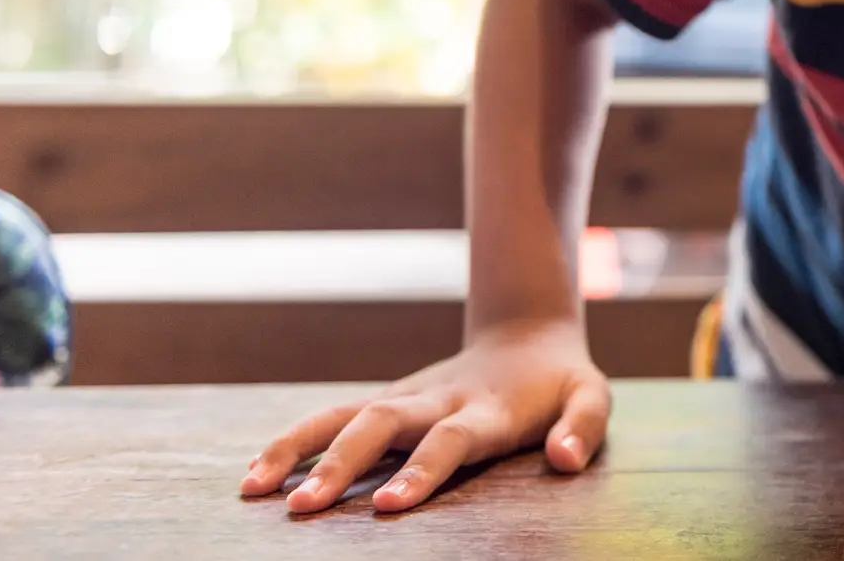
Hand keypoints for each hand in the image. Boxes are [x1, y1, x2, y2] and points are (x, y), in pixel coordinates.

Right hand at [238, 318, 611, 514]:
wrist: (528, 335)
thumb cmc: (560, 382)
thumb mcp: (591, 398)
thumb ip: (583, 428)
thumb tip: (562, 462)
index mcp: (487, 410)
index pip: (451, 440)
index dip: (422, 469)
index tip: (387, 505)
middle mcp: (437, 401)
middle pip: (383, 425)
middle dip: (341, 465)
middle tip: (301, 508)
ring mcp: (406, 399)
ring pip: (344, 415)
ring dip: (298, 447)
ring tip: (252, 488)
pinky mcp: (387, 401)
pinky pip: (333, 418)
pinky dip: (294, 441)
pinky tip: (255, 473)